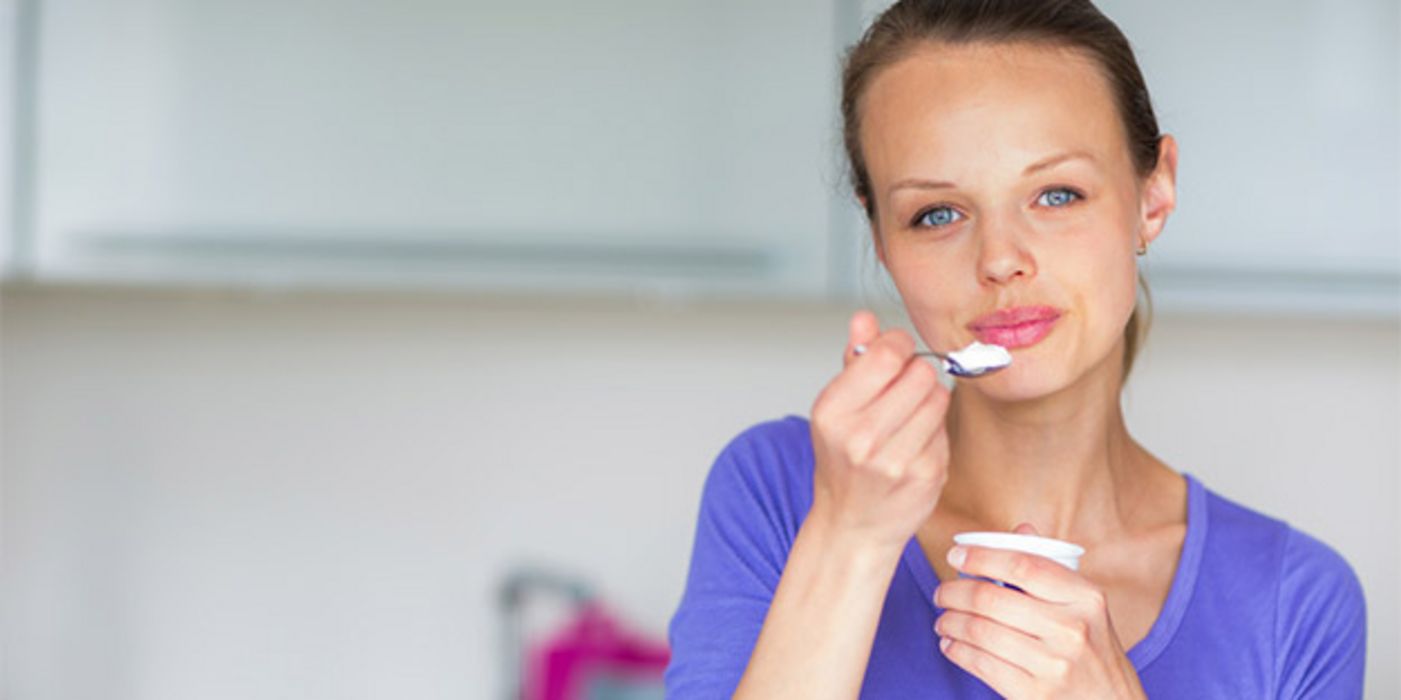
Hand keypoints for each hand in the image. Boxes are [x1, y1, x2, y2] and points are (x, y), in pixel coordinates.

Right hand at [808, 310, 951, 553]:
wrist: (852, 524)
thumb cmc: (844, 462)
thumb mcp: (836, 409)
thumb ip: (854, 360)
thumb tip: (865, 319)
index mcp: (833, 411)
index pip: (887, 353)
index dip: (898, 346)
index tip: (894, 356)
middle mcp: (860, 436)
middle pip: (920, 373)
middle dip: (915, 374)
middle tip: (902, 391)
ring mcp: (895, 459)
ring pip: (938, 397)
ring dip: (928, 401)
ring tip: (907, 418)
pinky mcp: (926, 474)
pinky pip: (945, 428)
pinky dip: (934, 430)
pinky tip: (915, 444)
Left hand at [933, 524, 1147, 699]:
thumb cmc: (1093, 651)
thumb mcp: (1087, 608)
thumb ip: (1052, 570)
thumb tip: (1022, 528)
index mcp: (1086, 597)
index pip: (1023, 565)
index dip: (981, 556)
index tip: (954, 556)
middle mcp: (1073, 629)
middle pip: (992, 599)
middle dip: (953, 593)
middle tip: (941, 594)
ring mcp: (1055, 665)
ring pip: (980, 632)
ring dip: (950, 623)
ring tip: (943, 621)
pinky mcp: (1035, 694)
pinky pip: (981, 664)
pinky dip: (957, 651)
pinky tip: (951, 645)